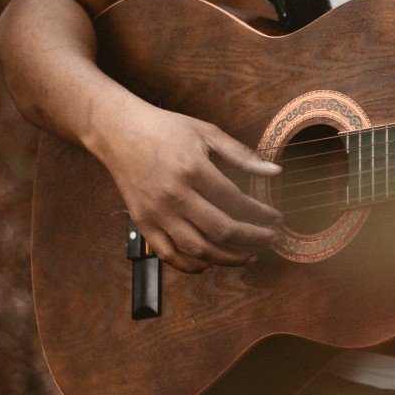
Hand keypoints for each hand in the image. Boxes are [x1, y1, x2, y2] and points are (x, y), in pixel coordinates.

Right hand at [96, 100, 282, 272]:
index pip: (236, 201)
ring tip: (248, 256)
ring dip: (228, 258)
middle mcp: (174, 195)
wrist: (118, 132)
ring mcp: (157, 213)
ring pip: (197, 249)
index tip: (276, 219)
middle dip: (252, 240)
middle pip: (221, 230)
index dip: (261, 214)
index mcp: (193, 170)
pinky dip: (191, 265)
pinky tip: (209, 263)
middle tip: (269, 239)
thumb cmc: (165, 129)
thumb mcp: (206, 132)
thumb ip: (241, 154)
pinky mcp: (143, 223)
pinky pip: (169, 255)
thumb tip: (275, 171)